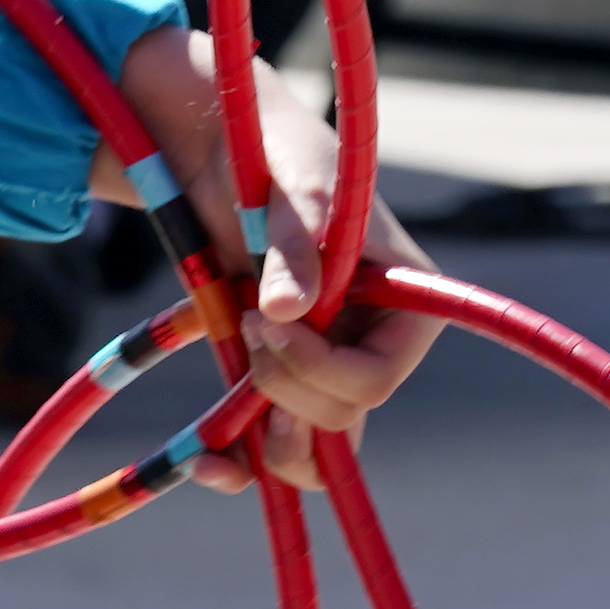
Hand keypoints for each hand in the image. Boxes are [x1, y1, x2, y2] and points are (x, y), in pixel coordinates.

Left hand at [99, 28, 442, 493]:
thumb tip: (285, 309)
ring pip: (309, 445)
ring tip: (226, 420)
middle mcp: (370, 344)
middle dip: (283, 394)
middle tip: (246, 329)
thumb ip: (295, 241)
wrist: (224, 145)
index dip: (318, 371)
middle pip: (339, 421)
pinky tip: (204, 464)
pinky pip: (266, 434)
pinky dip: (237, 457)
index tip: (267, 323)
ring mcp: (321, 361)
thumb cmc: (278, 151)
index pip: (373, 380)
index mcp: (405, 307)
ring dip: (265, 444)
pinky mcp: (272, 366)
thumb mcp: (295, 184)